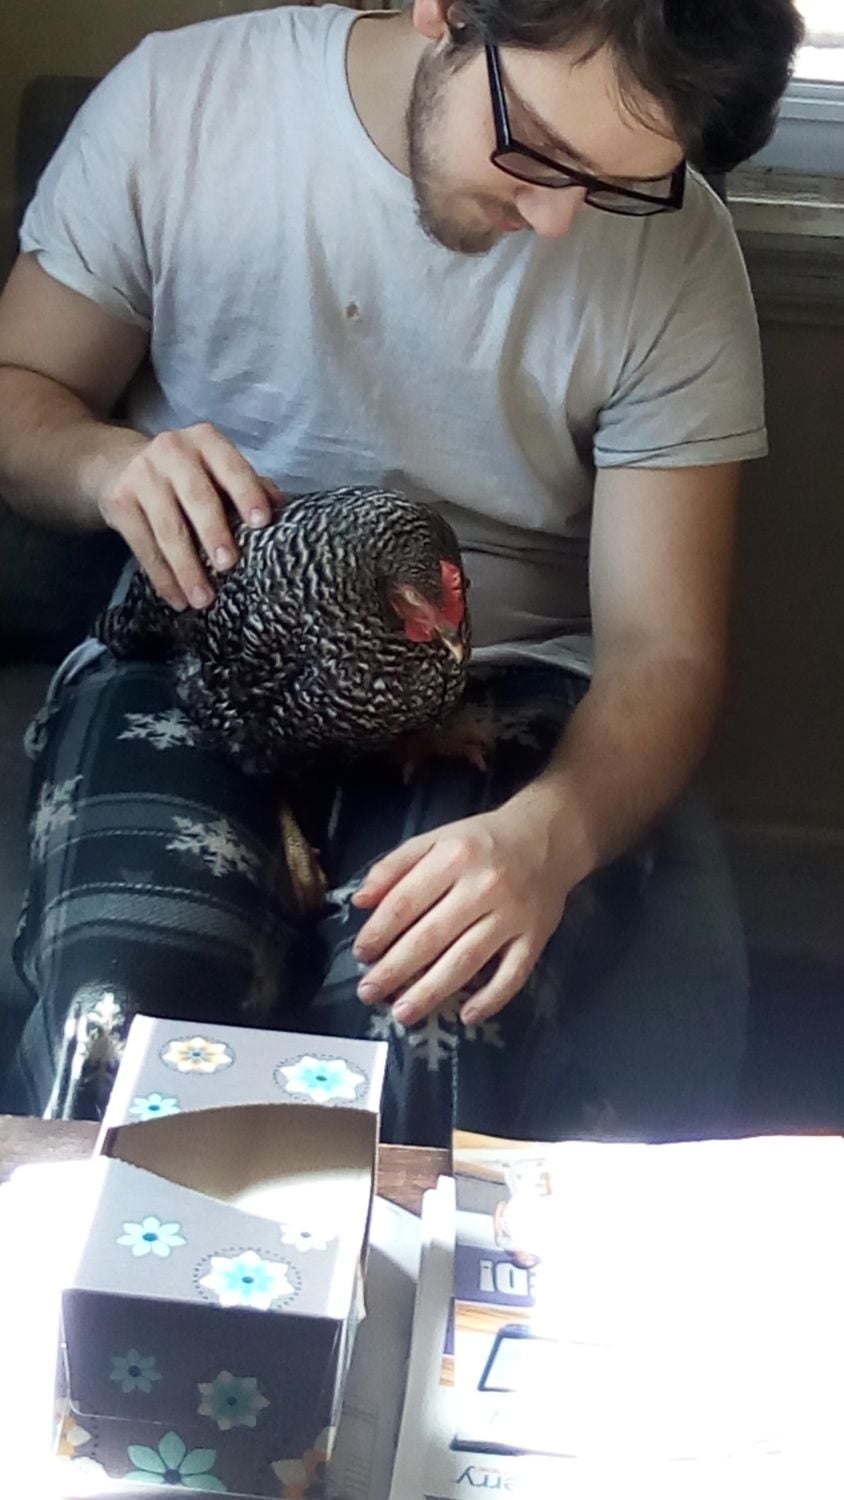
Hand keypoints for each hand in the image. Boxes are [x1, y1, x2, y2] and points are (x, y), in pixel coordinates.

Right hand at [98, 422, 284, 610]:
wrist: (115, 464)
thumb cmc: (185, 473)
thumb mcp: (214, 468)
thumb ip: (246, 484)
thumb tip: (283, 507)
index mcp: (206, 440)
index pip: (231, 467)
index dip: (247, 494)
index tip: (261, 524)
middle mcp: (173, 451)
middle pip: (197, 497)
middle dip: (214, 533)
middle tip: (229, 565)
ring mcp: (141, 475)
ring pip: (168, 528)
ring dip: (187, 568)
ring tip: (203, 600)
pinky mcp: (118, 502)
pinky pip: (143, 546)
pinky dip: (161, 577)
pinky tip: (176, 599)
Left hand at [352, 796, 576, 1025]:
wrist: (547, 837)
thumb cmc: (482, 841)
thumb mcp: (435, 839)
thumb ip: (395, 866)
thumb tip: (359, 901)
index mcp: (453, 858)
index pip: (406, 902)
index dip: (379, 932)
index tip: (361, 955)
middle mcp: (483, 887)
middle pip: (431, 936)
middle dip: (395, 969)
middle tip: (369, 993)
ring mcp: (512, 915)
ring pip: (467, 960)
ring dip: (432, 991)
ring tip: (403, 1013)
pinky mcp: (536, 937)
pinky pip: (514, 974)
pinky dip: (492, 998)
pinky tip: (468, 1016)